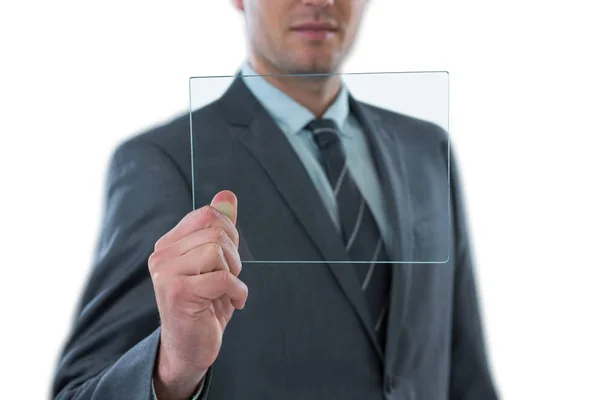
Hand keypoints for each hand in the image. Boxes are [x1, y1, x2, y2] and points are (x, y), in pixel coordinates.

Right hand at [149, 190, 247, 398]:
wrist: (190, 348)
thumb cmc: (205, 304)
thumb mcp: (217, 262)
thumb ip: (220, 228)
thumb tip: (227, 195)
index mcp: (169, 243)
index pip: (207, 215)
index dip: (229, 234)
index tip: (228, 259)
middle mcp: (162, 255)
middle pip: (215, 230)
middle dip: (234, 254)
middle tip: (231, 277)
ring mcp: (166, 273)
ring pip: (217, 250)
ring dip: (234, 273)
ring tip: (228, 290)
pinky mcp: (177, 292)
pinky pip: (221, 278)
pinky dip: (237, 291)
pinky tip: (233, 304)